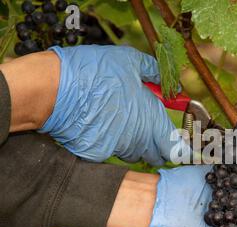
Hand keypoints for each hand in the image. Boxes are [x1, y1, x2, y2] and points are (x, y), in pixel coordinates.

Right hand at [38, 45, 185, 164]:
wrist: (55, 89)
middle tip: (149, 130)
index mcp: (151, 119)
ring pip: (133, 154)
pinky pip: (109, 153)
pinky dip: (108, 143)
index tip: (181, 147)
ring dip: (133, 144)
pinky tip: (99, 126)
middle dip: (156, 146)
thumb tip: (171, 82)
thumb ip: (154, 72)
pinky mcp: (96, 154)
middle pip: (156, 155)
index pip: (176, 149)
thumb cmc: (95, 72)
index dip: (181, 149)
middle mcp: (138, 139)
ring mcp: (116, 149)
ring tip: (120, 123)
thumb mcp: (130, 61)